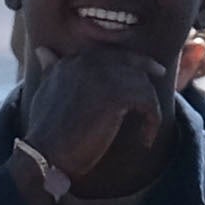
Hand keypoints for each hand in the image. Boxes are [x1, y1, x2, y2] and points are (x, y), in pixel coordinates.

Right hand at [12, 51, 175, 202]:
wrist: (45, 153)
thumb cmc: (47, 130)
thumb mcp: (46, 93)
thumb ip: (51, 70)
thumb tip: (43, 51)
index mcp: (72, 60)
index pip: (110, 52)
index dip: (131, 59)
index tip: (147, 70)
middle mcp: (86, 61)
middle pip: (129, 60)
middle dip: (147, 68)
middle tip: (160, 75)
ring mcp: (100, 76)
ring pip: (142, 83)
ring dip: (150, 107)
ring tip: (148, 129)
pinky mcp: (114, 96)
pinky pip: (148, 101)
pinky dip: (152, 121)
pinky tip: (146, 139)